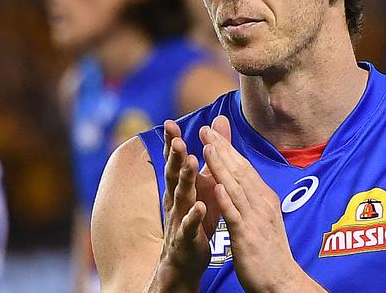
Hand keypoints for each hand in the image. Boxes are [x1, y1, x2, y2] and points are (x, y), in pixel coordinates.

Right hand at [152, 119, 227, 290]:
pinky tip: (201, 207)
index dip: (172, 143)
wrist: (184, 262)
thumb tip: (216, 127)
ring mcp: (179, 220)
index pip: (174, 161)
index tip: (170, 123)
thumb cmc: (195, 218)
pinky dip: (194, 217)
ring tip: (191, 162)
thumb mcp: (202, 187)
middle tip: (177, 138)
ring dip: (185, 179)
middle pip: (173, 174)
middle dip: (174, 156)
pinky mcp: (186, 239)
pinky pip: (189, 227)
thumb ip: (206, 160)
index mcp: (178, 187)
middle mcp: (175, 200)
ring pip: (180, 197)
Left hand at [200, 116, 325, 291]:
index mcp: (265, 198)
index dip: (228, 148)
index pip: (244, 167)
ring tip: (208, 147)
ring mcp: (256, 219)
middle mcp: (262, 203)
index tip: (214, 131)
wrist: (282, 282)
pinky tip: (214, 185)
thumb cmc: (269, 252)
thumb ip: (252, 198)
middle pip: (240, 170)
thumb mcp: (263, 219)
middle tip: (207, 128)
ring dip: (221, 165)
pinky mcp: (247, 237)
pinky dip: (225, 198)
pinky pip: (234, 214)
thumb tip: (244, 180)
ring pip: (236, 187)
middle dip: (222, 148)